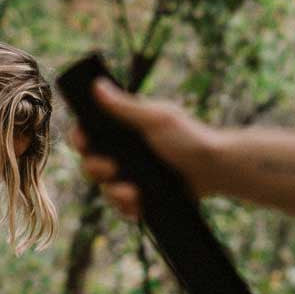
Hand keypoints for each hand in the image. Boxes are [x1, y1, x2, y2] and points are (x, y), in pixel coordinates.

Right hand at [70, 78, 216, 220]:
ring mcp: (131, 178)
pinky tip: (139, 203)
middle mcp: (123, 155)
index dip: (79, 138)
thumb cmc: (189, 137)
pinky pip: (123, 208)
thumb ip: (125, 107)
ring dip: (113, 192)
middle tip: (111, 168)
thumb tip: (97, 85)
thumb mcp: (156, 119)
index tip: (82, 141)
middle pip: (90, 164)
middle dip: (95, 168)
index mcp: (122, 132)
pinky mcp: (142, 199)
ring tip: (133, 192)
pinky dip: (128, 207)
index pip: (88, 135)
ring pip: (105, 189)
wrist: (215, 168)